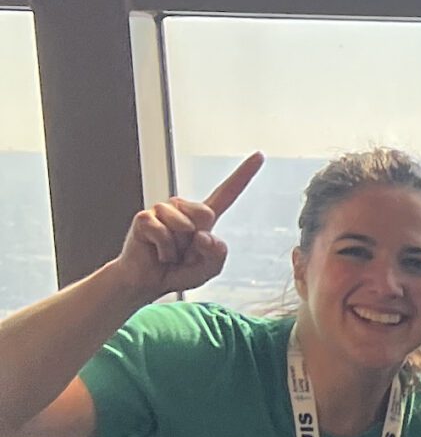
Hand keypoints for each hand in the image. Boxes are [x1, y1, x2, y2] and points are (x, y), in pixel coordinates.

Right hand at [111, 154, 261, 302]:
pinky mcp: (144, 217)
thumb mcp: (209, 269)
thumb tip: (202, 235)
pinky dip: (164, 250)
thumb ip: (217, 254)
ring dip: (178, 248)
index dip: (243, 174)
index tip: (259, 154)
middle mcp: (184, 209)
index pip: (227, 193)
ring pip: (183, 224)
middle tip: (184, 252)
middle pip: (206, 213)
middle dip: (197, 239)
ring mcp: (162, 211)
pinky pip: (162, 233)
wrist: (148, 282)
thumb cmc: (179, 271)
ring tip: (169, 252)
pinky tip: (156, 252)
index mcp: (204, 218)